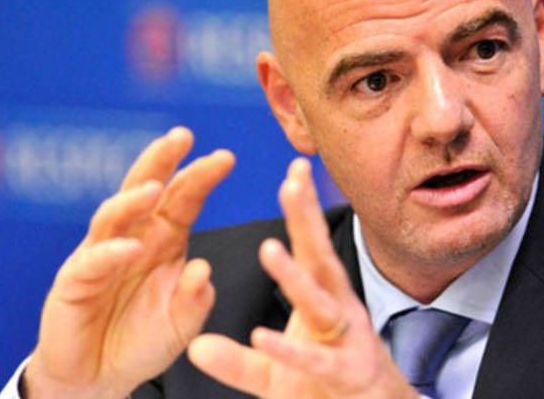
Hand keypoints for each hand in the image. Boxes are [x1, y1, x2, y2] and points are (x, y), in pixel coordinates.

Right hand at [23, 127, 234, 398]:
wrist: (101, 377)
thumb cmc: (144, 341)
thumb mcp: (183, 323)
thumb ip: (196, 300)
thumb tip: (202, 270)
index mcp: (165, 239)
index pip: (184, 197)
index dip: (202, 176)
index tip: (227, 157)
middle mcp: (134, 237)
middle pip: (145, 188)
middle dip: (162, 160)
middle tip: (181, 136)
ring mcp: (102, 255)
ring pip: (114, 215)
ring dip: (132, 199)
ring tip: (154, 188)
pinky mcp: (75, 281)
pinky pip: (93, 261)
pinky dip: (112, 252)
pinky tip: (131, 247)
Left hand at [187, 158, 416, 398]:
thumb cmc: (324, 393)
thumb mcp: (273, 374)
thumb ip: (237, 362)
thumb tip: (196, 348)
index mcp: (323, 301)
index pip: (310, 247)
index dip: (302, 209)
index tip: (295, 167)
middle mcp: (339, 312)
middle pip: (320, 258)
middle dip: (307, 220)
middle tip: (292, 180)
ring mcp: (346, 342)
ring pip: (319, 303)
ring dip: (294, 278)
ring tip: (268, 248)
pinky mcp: (345, 375)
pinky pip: (313, 361)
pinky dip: (288, 349)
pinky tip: (261, 335)